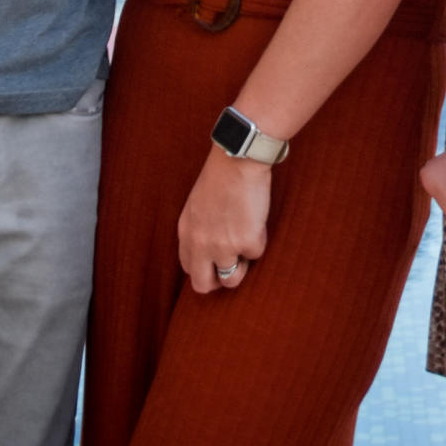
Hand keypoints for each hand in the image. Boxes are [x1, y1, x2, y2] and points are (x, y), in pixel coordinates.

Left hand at [178, 147, 269, 293]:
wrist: (238, 159)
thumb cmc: (221, 176)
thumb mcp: (196, 206)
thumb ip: (198, 231)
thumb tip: (209, 253)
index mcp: (186, 233)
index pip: (189, 268)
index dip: (205, 269)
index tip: (217, 262)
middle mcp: (201, 244)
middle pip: (203, 285)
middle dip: (219, 282)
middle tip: (232, 268)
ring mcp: (223, 246)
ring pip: (232, 279)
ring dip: (242, 265)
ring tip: (246, 239)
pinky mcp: (247, 243)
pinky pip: (256, 254)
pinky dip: (259, 240)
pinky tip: (256, 217)